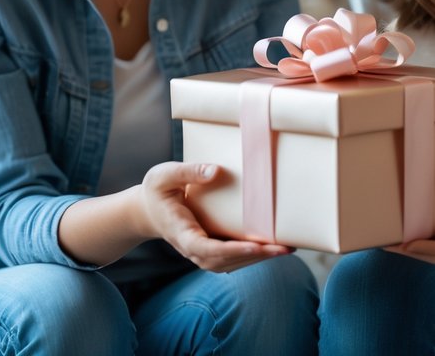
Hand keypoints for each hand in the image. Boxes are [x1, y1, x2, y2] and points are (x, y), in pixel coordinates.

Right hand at [138, 161, 290, 272]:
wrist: (148, 210)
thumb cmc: (156, 191)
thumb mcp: (164, 175)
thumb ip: (188, 172)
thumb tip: (216, 171)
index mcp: (181, 232)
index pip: (206, 249)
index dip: (231, 250)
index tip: (255, 246)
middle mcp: (192, 248)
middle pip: (225, 261)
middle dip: (255, 256)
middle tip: (284, 248)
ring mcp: (202, 252)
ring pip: (231, 263)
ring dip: (259, 258)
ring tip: (286, 248)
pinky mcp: (211, 249)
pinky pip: (233, 258)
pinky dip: (253, 255)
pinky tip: (273, 247)